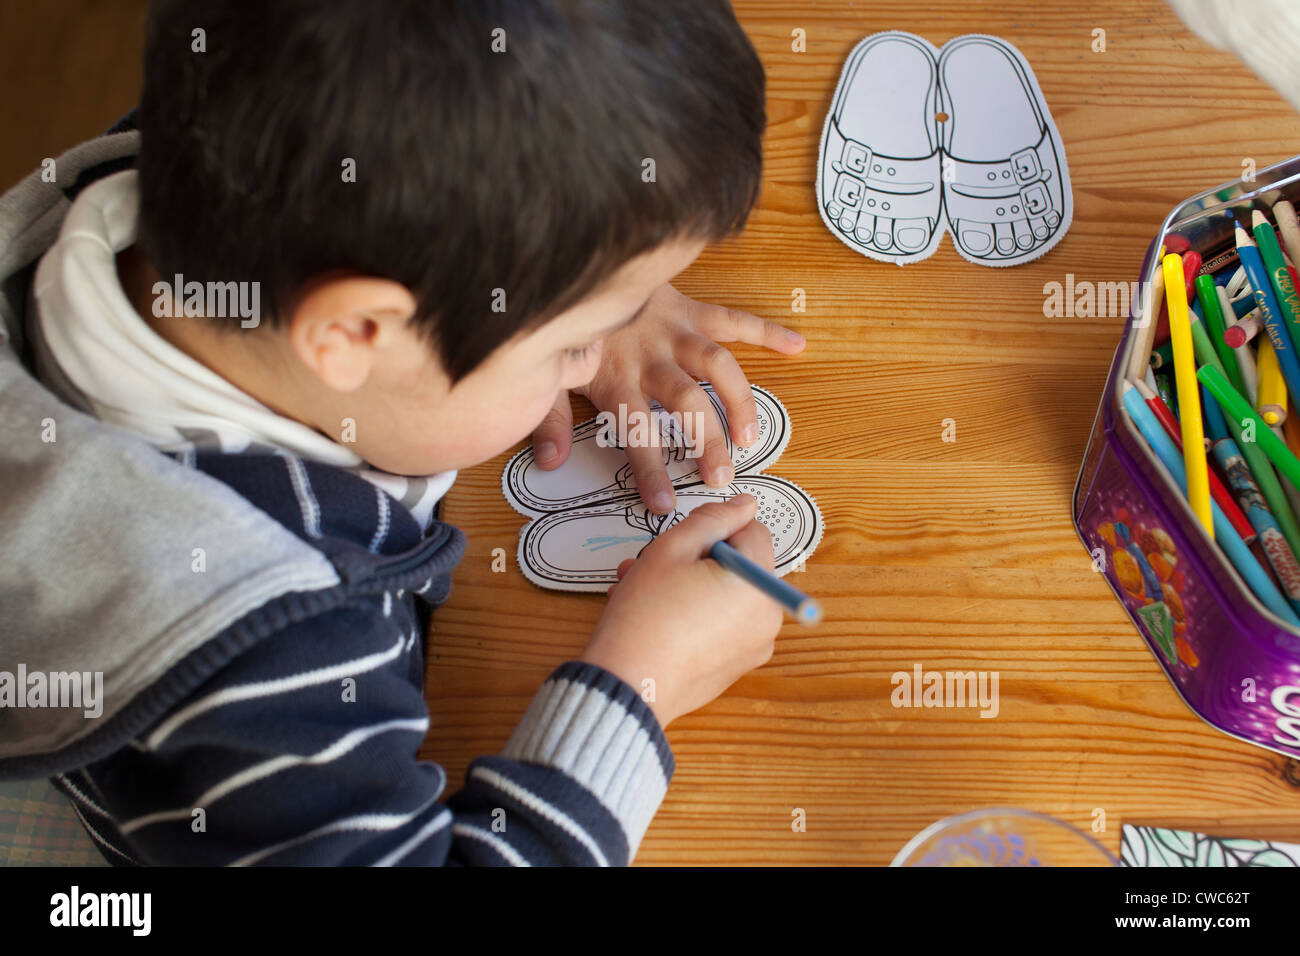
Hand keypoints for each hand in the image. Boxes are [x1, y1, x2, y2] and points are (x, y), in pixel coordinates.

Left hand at [531, 284, 805, 512]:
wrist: (581, 266)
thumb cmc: (571, 329)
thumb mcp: (551, 373)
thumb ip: (550, 418)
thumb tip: (549, 461)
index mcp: (615, 377)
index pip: (635, 430)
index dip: (650, 469)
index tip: (664, 504)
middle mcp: (650, 356)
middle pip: (684, 400)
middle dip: (705, 440)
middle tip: (721, 476)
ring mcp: (674, 331)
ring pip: (715, 364)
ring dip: (738, 399)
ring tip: (752, 436)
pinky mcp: (690, 309)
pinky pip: (733, 319)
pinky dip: (766, 331)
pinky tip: (797, 345)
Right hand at [578, 494, 782, 728]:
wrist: (627, 685)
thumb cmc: (646, 615)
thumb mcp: (672, 549)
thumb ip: (713, 520)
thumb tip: (746, 505)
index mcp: (760, 584)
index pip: (752, 530)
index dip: (714, 529)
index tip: (681, 544)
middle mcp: (768, 617)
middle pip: (739, 564)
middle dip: (697, 558)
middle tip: (653, 564)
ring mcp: (753, 646)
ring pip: (726, 594)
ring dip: (689, 584)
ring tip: (641, 590)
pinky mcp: (734, 666)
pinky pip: (721, 625)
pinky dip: (695, 614)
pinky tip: (656, 616)